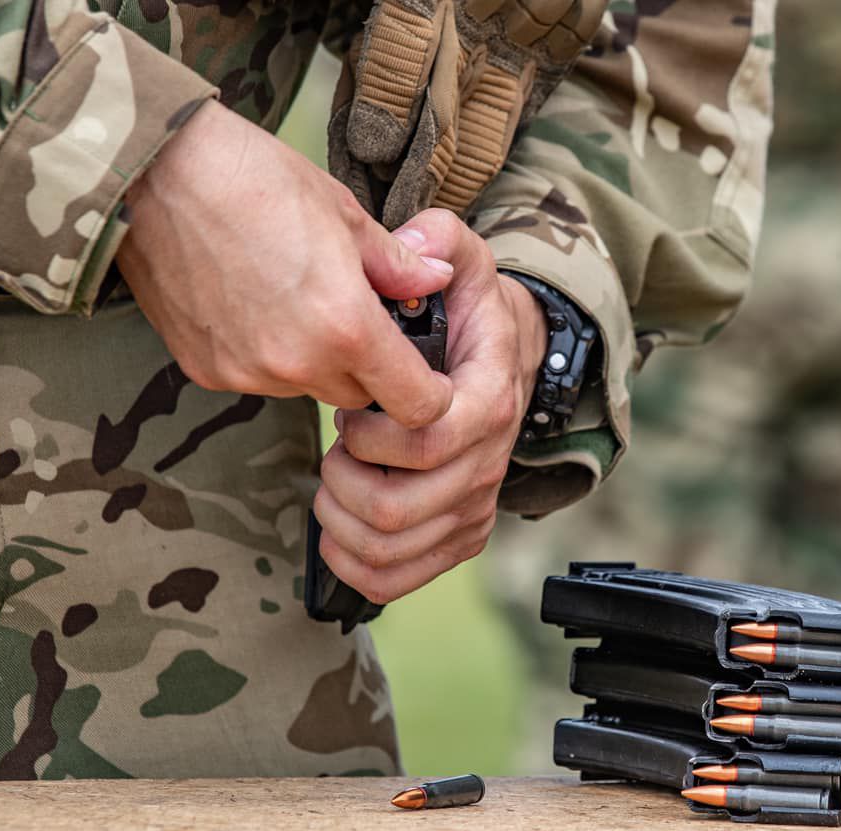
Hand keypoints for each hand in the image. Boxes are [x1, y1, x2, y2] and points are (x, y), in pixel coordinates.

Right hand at [117, 101, 454, 426]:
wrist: (152, 173)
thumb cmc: (253, 178)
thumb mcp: (344, 213)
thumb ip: (398, 264)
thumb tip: (438, 280)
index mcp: (347, 326)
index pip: (416, 405)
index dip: (429, 394)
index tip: (424, 373)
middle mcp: (298, 363)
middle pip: (359, 399)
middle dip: (368, 369)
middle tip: (356, 316)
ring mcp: (247, 372)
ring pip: (308, 388)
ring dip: (316, 361)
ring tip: (296, 299)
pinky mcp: (207, 370)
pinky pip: (259, 379)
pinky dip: (268, 355)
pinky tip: (253, 303)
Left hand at [312, 209, 548, 603]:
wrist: (505, 364)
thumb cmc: (469, 316)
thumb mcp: (465, 261)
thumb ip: (440, 241)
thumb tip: (414, 246)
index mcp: (487, 403)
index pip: (424, 443)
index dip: (369, 436)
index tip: (350, 412)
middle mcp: (487, 465)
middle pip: (396, 509)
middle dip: (342, 481)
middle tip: (336, 449)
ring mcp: (474, 508)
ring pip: (389, 548)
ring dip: (340, 520)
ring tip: (336, 480)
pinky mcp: (458, 537)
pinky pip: (396, 579)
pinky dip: (353, 565)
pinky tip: (338, 528)